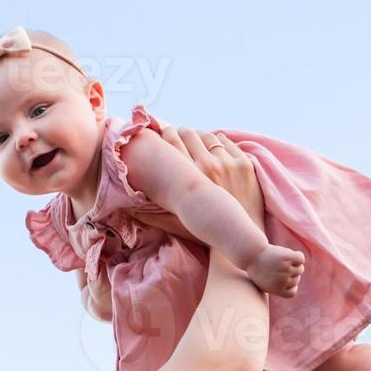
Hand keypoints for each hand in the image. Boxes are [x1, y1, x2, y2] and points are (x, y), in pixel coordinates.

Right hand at [145, 124, 265, 231]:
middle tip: (178, 137)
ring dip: (199, 136)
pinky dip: (219, 141)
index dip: (164, 134)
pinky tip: (214, 147)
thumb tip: (126, 206)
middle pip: (188, 133)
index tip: (162, 137)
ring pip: (208, 136)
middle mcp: (208, 165)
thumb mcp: (173, 223)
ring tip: (196, 142)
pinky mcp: (245, 164)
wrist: (238, 238)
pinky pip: (228, 142)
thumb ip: (149, 213)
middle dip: (181, 133)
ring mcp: (229, 163)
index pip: (171, 140)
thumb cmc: (203, 232)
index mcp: (189, 177)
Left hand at [247, 244, 304, 297]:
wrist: (250, 254)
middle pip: (296, 279)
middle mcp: (283, 280)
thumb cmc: (256, 269)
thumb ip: (277, 287)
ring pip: (300, 268)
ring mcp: (286, 268)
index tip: (280, 278)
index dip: (288, 285)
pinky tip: (291, 255)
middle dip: (289, 273)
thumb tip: (292, 288)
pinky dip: (298, 256)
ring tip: (282, 260)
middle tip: (277, 266)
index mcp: (277, 290)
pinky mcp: (288, 256)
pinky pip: (300, 258)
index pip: (292, 291)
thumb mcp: (264, 282)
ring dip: (294, 264)